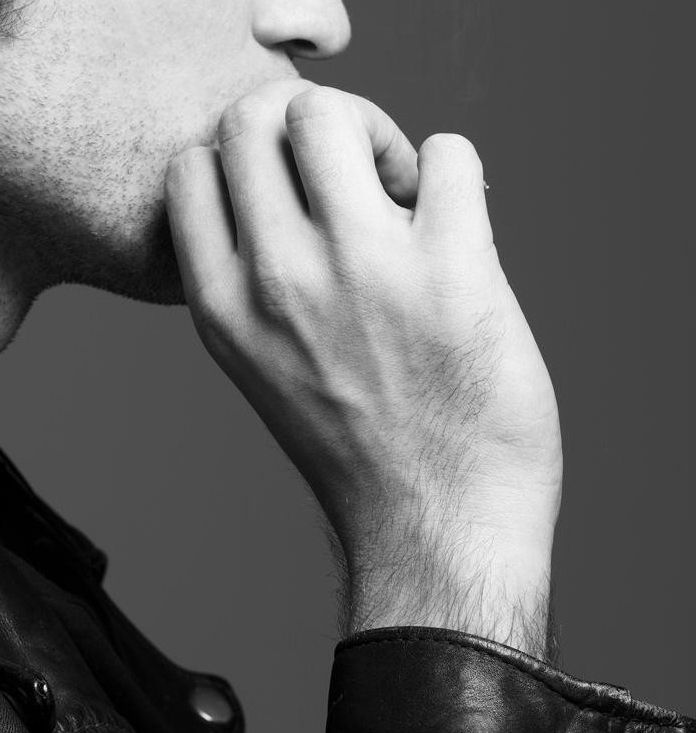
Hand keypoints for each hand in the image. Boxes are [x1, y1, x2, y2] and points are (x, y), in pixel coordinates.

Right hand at [165, 79, 561, 657]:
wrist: (436, 529)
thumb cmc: (360, 453)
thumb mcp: (267, 371)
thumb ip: (258, 287)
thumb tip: (303, 195)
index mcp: (224, 308)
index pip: (192, 169)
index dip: (246, 164)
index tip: (293, 203)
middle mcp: (277, 279)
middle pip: (252, 117)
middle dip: (303, 129)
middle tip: (354, 182)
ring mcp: (361, 269)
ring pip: (331, 113)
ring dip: (373, 135)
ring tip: (405, 196)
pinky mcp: (451, 270)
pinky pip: (446, 152)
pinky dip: (452, 173)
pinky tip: (460, 225)